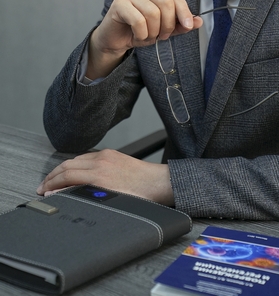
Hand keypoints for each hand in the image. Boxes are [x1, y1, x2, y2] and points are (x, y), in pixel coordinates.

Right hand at [36, 149, 173, 205]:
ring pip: (76, 159)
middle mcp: (101, 162)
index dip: (51, 184)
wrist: (158, 182)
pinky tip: (73, 171)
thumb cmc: (140, 196)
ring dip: (62, 169)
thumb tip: (63, 195)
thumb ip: (84, 197)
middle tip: (43, 186)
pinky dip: (75, 163)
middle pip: (67, 165)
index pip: (66, 175)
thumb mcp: (110, 202)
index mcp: (99, 175)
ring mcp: (106, 156)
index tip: (43, 191)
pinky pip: (87, 156)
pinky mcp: (111, 154)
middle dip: (52, 176)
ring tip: (54, 180)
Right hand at [88, 0, 202, 77]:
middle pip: (166, 3)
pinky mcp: (119, 3)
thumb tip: (199, 21)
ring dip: (153, 32)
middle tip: (162, 36)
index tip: (188, 27)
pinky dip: (141, 34)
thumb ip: (180, 25)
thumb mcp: (163, 30)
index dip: (184, 12)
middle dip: (168, 25)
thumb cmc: (139, 31)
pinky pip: (138, 20)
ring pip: (152, 13)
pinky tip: (137, 36)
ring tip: (148, 37)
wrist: (116, 40)